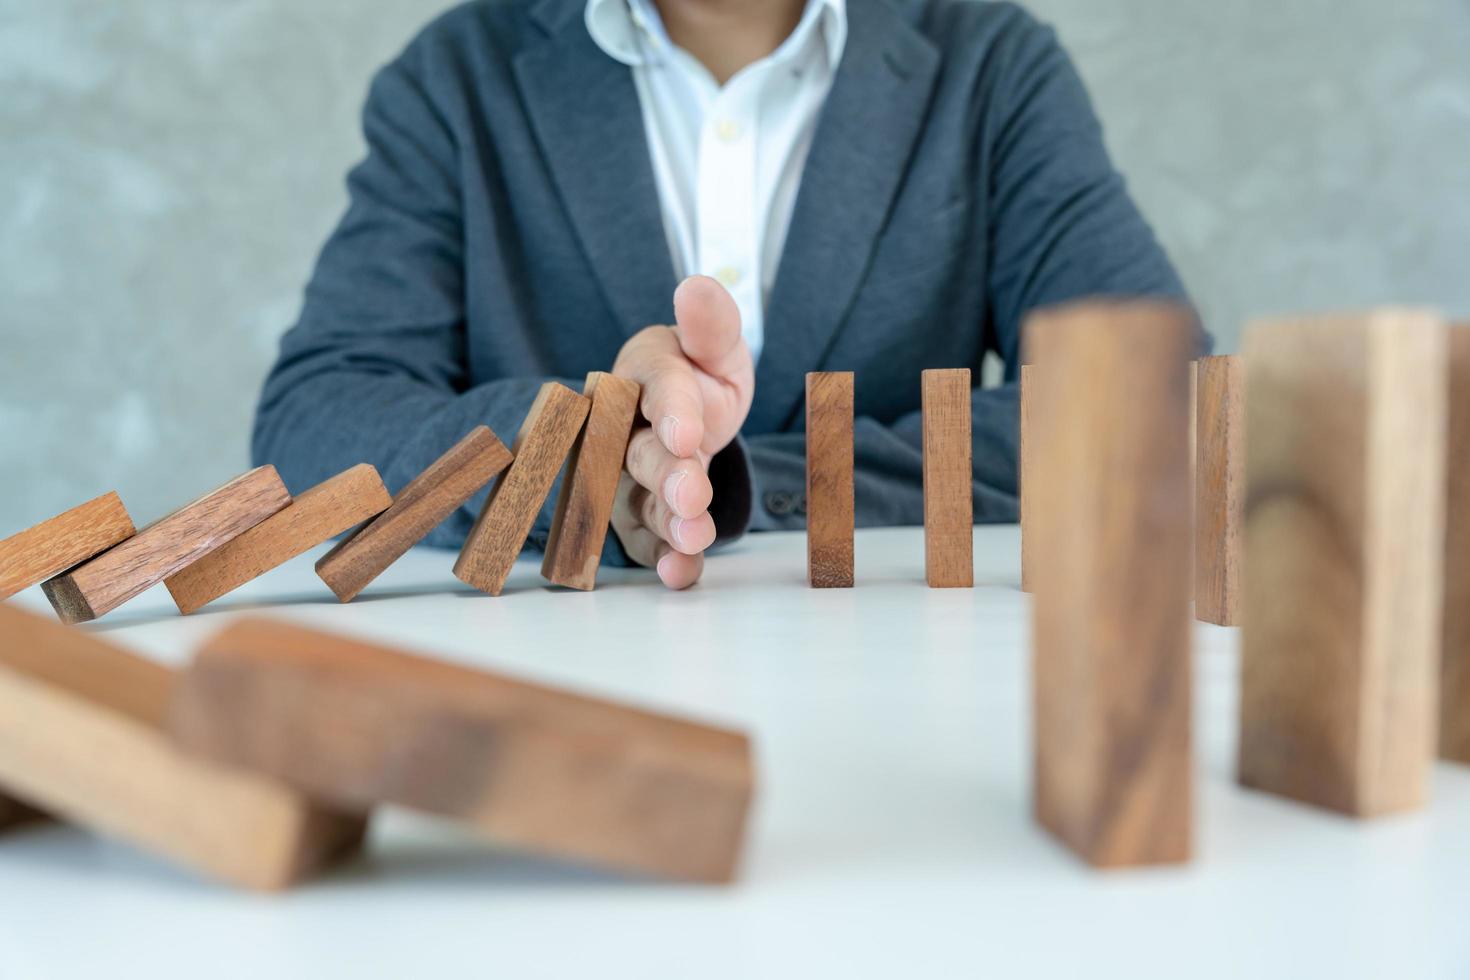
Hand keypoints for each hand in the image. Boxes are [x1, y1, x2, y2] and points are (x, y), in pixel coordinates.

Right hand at [610, 276, 753, 588]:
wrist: (688, 417)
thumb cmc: (699, 374)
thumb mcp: (715, 346)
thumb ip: (710, 324)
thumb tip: (696, 287)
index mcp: (644, 374)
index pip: (656, 386)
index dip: (671, 410)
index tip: (688, 432)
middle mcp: (625, 429)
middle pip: (642, 453)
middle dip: (667, 475)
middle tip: (691, 495)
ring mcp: (628, 478)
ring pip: (642, 501)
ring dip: (667, 522)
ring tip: (695, 537)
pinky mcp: (640, 518)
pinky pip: (649, 542)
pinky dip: (665, 560)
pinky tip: (682, 574)